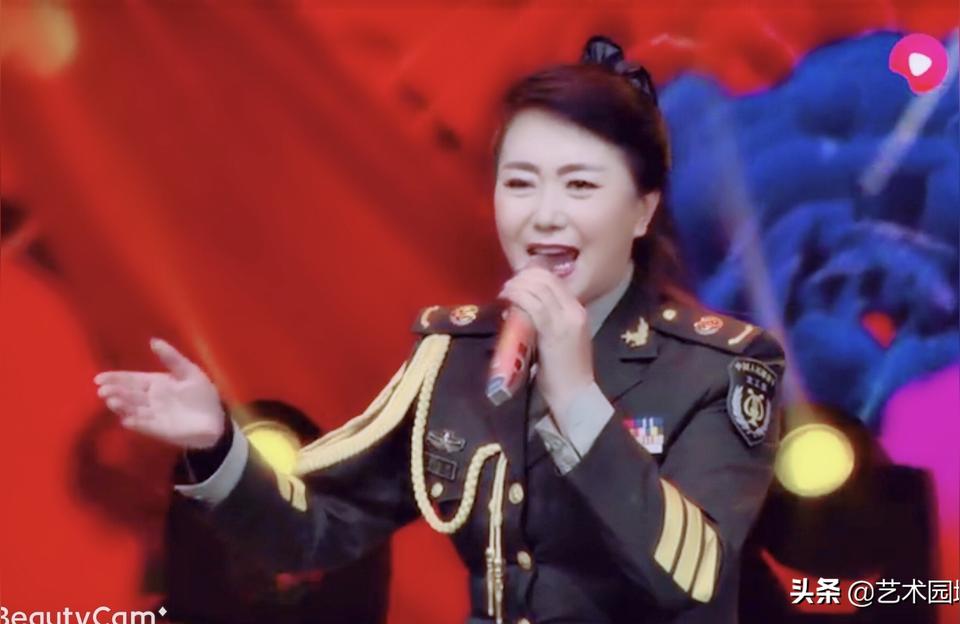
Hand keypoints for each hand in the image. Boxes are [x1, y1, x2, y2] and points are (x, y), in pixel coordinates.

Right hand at [93, 338, 225, 448]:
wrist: (216, 420)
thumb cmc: (202, 395)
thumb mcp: (189, 372)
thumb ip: (171, 358)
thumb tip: (153, 340)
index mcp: (156, 383)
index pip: (132, 379)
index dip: (116, 378)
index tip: (99, 378)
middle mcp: (150, 399)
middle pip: (128, 394)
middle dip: (115, 391)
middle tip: (102, 390)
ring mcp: (152, 415)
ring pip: (132, 409)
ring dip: (122, 406)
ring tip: (112, 401)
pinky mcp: (158, 430)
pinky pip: (144, 426)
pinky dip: (136, 423)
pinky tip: (126, 420)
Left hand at [498, 267, 594, 414]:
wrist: (574, 394)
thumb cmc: (564, 371)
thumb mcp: (560, 338)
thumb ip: (547, 321)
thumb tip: (523, 306)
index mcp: (578, 310)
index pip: (555, 280)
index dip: (533, 275)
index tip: (517, 281)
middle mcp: (574, 310)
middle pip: (546, 280)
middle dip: (523, 278)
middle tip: (508, 286)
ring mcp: (565, 320)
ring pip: (538, 289)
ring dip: (517, 286)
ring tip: (505, 292)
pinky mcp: (553, 331)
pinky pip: (533, 305)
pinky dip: (517, 298)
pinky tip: (507, 300)